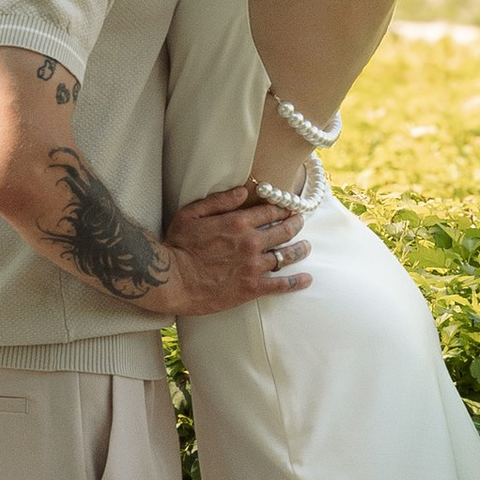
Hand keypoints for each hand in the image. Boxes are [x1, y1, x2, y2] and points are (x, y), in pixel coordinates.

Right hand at [159, 182, 310, 315]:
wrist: (172, 280)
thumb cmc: (178, 246)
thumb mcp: (192, 214)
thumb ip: (220, 201)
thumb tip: (243, 191)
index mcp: (238, 222)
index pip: (269, 210)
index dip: (281, 208)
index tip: (287, 207)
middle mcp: (251, 242)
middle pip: (283, 230)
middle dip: (295, 224)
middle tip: (300, 222)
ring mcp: (254, 266)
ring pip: (287, 255)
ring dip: (300, 249)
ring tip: (307, 246)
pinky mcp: (252, 288)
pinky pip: (281, 284)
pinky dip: (296, 282)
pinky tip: (307, 279)